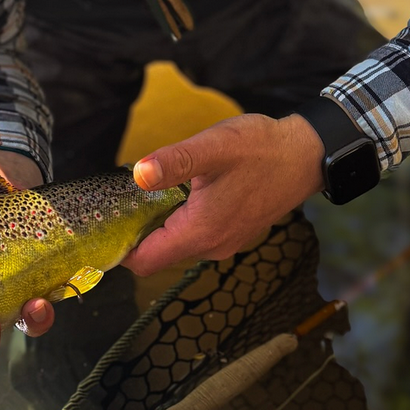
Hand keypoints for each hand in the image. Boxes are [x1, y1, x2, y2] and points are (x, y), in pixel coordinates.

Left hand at [123, 113, 324, 277]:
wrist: (306, 155)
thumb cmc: (262, 149)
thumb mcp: (214, 147)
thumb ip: (174, 162)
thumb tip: (138, 174)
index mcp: (201, 232)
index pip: (144, 261)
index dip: (117, 248)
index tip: (102, 224)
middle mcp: (211, 246)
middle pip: (156, 254)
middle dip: (135, 232)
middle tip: (120, 199)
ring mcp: (225, 241)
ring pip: (176, 243)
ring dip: (159, 223)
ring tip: (149, 191)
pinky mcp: (233, 231)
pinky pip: (196, 234)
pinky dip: (180, 219)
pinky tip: (180, 190)